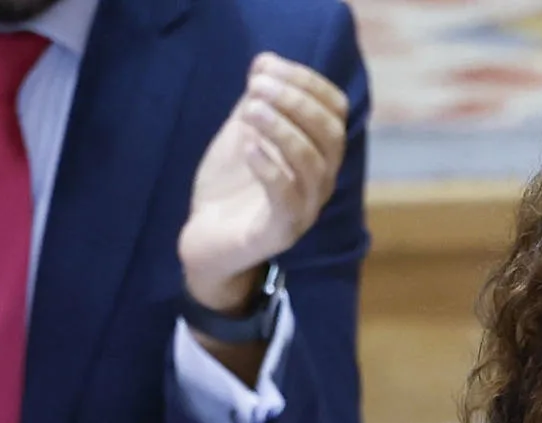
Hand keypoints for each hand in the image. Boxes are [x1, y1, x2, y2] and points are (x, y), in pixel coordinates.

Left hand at [179, 53, 348, 313]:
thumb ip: (257, 103)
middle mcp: (320, 182)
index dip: (307, 82)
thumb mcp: (243, 134)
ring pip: (313, 166)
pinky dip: (270, 169)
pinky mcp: (280, 234)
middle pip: (331, 135)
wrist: (206, 239)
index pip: (335, 110)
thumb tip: (264, 63)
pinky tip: (248, 148)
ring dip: (283, 131)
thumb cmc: (230, 187)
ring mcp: (304, 210)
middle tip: (257, 86)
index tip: (267, 65)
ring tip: (249, 110)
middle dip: (296, 102)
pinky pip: (287, 200)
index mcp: (318, 153)